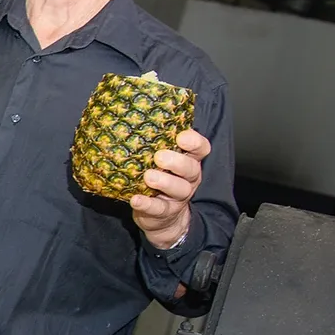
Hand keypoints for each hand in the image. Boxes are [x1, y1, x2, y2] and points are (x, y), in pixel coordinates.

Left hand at [132, 128, 209, 249]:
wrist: (162, 218)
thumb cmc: (159, 180)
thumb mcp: (163, 162)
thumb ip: (157, 144)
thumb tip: (134, 116)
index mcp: (188, 162)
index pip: (200, 149)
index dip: (194, 142)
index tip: (181, 137)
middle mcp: (187, 179)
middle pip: (191, 168)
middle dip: (177, 161)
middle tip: (159, 157)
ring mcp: (177, 197)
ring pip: (179, 189)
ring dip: (164, 182)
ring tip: (149, 177)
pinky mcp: (164, 212)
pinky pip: (158, 208)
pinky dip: (147, 204)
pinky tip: (136, 199)